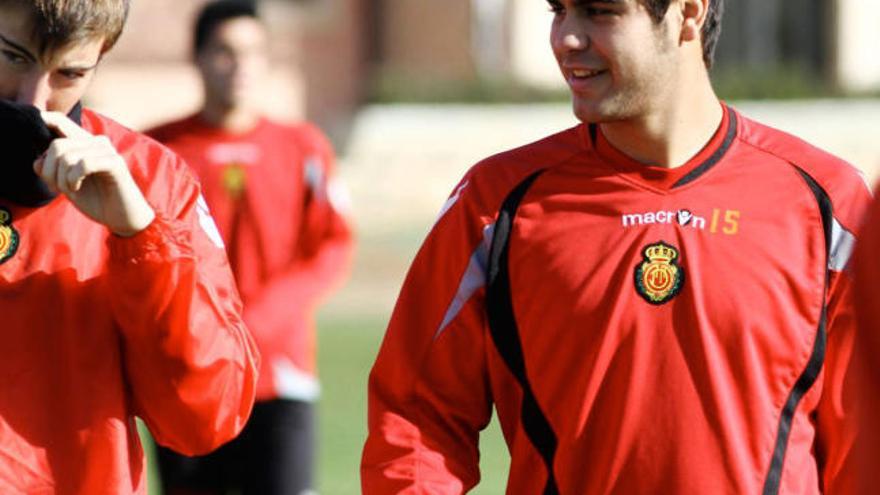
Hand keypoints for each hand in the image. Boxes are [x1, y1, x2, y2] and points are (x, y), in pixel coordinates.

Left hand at [35, 111, 154, 236]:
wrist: (122, 217)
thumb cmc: (97, 200)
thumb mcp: (67, 184)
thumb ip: (52, 170)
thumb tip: (39, 160)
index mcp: (84, 143)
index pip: (60, 121)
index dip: (44, 119)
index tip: (35, 121)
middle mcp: (96, 142)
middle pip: (57, 145)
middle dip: (49, 171)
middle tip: (56, 187)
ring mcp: (106, 151)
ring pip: (67, 156)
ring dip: (62, 179)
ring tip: (70, 190)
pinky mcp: (115, 163)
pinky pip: (83, 164)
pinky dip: (73, 179)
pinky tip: (77, 188)